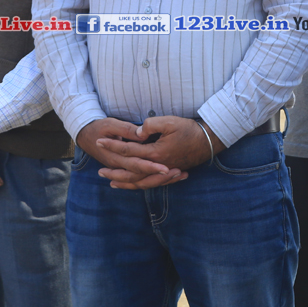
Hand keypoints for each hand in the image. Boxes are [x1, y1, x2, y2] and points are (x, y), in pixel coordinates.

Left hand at [95, 116, 215, 188]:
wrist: (208, 142)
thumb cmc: (189, 130)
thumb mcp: (169, 122)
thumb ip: (150, 125)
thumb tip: (136, 132)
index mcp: (155, 153)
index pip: (128, 150)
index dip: (112, 145)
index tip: (99, 141)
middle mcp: (157, 166)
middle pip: (130, 172)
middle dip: (114, 170)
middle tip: (99, 171)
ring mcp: (163, 171)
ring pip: (140, 182)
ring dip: (124, 182)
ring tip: (111, 181)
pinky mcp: (168, 173)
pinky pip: (150, 183)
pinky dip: (138, 185)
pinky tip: (132, 184)